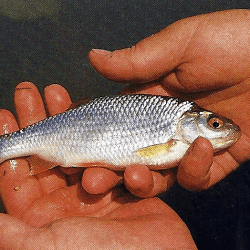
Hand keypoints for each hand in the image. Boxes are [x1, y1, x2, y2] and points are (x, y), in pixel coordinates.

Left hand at [0, 82, 195, 248]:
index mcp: (44, 215)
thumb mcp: (48, 246)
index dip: (10, 141)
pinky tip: (101, 126)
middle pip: (47, 152)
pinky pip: (109, 154)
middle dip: (37, 120)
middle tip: (30, 90)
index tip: (5, 111)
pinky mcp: (122, 183)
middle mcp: (68, 200)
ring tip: (57, 93)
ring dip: (68, 120)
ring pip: (78, 147)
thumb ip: (15, 235)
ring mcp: (97, 190)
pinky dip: (104, 139)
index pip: (19, 172)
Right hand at [89, 9, 249, 189]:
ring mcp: (188, 147)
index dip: (94, 140)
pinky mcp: (215, 162)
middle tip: (92, 181)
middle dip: (109, 172)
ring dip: (142, 181)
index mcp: (151, 102)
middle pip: (130, 157)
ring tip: (135, 176)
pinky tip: (198, 149)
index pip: (115, 126)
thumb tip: (94, 57)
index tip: (75, 152)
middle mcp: (165, 128)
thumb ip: (138, 59)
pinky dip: (194, 171)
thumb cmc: (235, 43)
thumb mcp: (182, 44)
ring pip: (157, 176)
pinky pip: (195, 179)